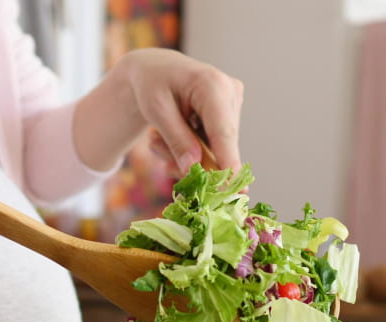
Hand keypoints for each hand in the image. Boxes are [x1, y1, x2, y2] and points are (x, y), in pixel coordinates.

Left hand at [113, 48, 243, 173]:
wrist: (154, 69)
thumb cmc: (151, 85)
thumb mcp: (156, 111)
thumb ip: (176, 140)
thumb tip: (194, 169)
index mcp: (212, 85)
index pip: (223, 132)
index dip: (228, 163)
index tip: (231, 189)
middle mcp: (230, 91)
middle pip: (222, 144)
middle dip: (196, 161)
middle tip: (167, 165)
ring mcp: (233, 101)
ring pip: (218, 148)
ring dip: (190, 155)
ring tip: (162, 141)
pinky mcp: (231, 112)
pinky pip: (216, 143)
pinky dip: (194, 148)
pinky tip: (174, 138)